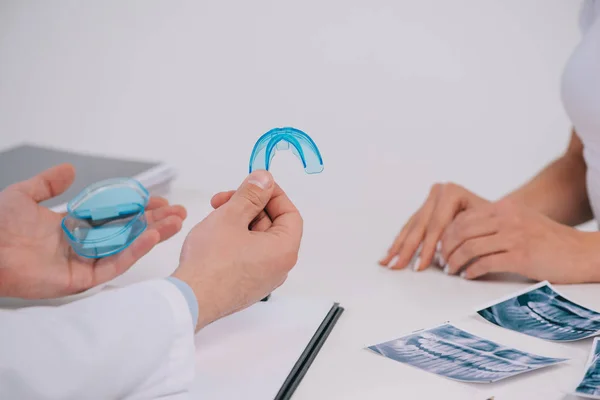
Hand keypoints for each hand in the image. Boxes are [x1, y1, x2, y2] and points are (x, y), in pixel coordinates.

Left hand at [0, 164, 186, 298]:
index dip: (136, 208)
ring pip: (127, 248)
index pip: (113, 216)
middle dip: (155, 221)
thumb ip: (48, 184)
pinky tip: (152, 235)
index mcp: (72, 226)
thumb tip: (69, 170)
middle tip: (178, 212)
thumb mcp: (24, 195)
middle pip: (127, 232)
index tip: (157, 199)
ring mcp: (85, 262)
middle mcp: (82, 244)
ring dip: (153, 234)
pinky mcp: (83, 278)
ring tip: (176, 222)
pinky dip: (135, 250)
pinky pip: (115, 264)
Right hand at [172, 170, 302, 330]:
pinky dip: (235, 240)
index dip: (272, 194)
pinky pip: (247, 255)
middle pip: (272, 225)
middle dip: (249, 207)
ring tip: (216, 216)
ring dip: (239, 222)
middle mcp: (278, 267)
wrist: (189, 299)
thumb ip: (251, 194)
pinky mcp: (245, 285)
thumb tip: (264, 180)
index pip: (289, 213)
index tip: (255, 184)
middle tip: (225, 199)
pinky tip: (215, 235)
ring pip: (257, 240)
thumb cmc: (211, 264)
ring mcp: (262, 279)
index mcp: (284, 250)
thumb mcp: (231, 216)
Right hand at [379, 183, 488, 270]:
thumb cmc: (494, 222)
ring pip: (412, 227)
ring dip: (399, 246)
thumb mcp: (481, 228)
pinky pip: (410, 226)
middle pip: (420, 226)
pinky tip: (391, 252)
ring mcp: (430, 200)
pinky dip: (401, 241)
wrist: (500, 213)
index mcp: (451, 193)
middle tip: (398, 265)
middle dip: (408, 249)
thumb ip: (460, 238)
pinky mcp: (425, 208)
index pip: (436, 225)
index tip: (421, 265)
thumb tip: (440, 255)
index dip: (427, 247)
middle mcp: (438, 193)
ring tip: (389, 262)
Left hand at [440, 199, 599, 282]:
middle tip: (441, 260)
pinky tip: (468, 275)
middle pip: (461, 231)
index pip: (464, 218)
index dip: (447, 233)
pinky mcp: (521, 256)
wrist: (582, 252)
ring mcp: (514, 236)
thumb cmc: (549, 241)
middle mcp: (507, 218)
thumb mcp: (520, 220)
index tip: (440, 246)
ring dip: (455, 261)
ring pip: (469, 247)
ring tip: (451, 270)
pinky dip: (471, 271)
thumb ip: (496, 223)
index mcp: (505, 208)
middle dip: (446, 248)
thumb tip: (464, 235)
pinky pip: (485, 263)